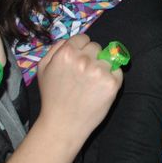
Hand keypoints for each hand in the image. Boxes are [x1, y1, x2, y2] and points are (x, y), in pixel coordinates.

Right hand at [34, 35, 123, 152]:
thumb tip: (71, 39)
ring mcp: (99, 71)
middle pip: (96, 47)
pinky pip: (118, 71)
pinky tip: (100, 89)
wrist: (63, 124)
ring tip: (91, 83)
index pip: (83, 38)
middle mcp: (84, 60)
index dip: (80, 49)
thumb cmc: (52, 96)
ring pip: (108, 58)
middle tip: (83, 75)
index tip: (78, 61)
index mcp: (66, 53)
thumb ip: (56, 48)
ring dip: (102, 67)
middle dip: (91, 57)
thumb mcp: (43, 68)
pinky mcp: (112, 84)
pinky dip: (112, 78)